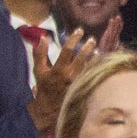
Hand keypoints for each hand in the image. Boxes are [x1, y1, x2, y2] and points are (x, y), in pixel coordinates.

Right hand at [31, 20, 121, 137]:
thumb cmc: (44, 87)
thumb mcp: (38, 70)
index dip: (74, 38)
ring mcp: (79, 81)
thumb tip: (42, 37)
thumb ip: (40, 53)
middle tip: (91, 39)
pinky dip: (96, 66)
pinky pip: (93, 74)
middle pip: (82, 56)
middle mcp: (70, 75)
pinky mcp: (84, 87)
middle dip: (87, 46)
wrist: (50, 107)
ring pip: (90, 65)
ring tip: (96, 49)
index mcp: (58, 69)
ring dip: (94, 56)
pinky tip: (98, 61)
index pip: (67, 50)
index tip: (79, 31)